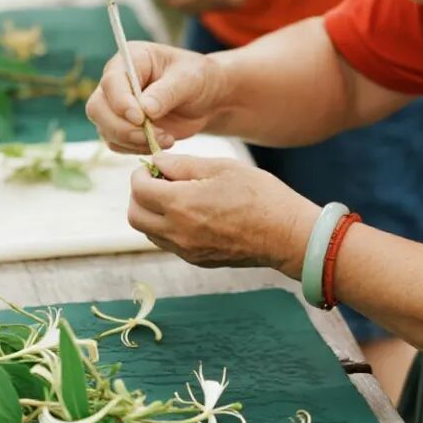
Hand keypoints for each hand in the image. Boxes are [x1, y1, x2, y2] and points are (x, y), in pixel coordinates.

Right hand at [85, 42, 226, 152]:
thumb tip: (145, 109)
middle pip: (98, 108)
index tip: (140, 118)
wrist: (206, 98)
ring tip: (167, 138)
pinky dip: (137, 148)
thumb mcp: (190, 80)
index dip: (121, 102)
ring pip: (105, 129)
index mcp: (131, 59)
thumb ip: (167, 92)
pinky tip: (162, 141)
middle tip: (153, 135)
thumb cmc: (199, 79)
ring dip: (133, 140)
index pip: (112, 81)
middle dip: (123, 127)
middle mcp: (117, 82)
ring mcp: (115, 106)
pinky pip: (117, 143)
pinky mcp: (121, 127)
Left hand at [127, 153, 317, 273]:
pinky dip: (167, 227)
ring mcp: (187, 250)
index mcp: (180, 205)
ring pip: (148, 233)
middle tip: (158, 182)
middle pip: (135, 216)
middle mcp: (177, 232)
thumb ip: (182, 165)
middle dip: (139, 196)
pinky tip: (190, 214)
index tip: (153, 167)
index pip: (138, 189)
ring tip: (176, 197)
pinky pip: (168, 244)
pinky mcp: (197, 260)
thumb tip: (156, 163)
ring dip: (151, 213)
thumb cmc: (260, 195)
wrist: (288, 235)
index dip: (141, 173)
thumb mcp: (220, 167)